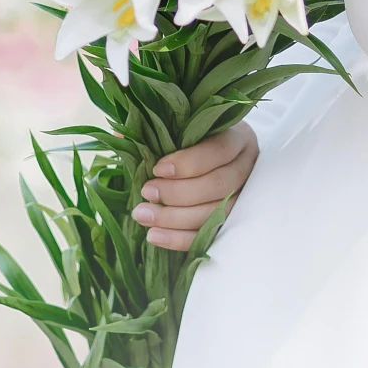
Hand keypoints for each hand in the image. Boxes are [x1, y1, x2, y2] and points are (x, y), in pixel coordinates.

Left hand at [131, 122, 259, 250]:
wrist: (209, 163)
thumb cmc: (192, 140)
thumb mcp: (180, 129)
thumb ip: (155, 130)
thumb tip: (120, 136)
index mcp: (237, 137)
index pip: (219, 150)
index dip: (189, 163)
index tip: (157, 169)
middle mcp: (246, 166)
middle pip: (219, 185)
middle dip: (179, 193)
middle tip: (146, 193)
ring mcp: (244, 196)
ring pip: (216, 213)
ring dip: (176, 218)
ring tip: (143, 216)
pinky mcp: (233, 221)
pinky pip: (210, 235)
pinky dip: (181, 239)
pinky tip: (155, 236)